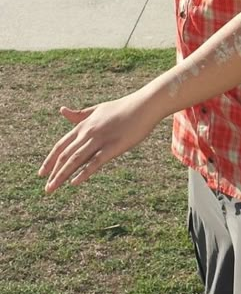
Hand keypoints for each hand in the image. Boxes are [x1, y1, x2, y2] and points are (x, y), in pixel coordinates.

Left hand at [39, 90, 162, 194]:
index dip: (50, 160)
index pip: (61, 145)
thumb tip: (61, 110)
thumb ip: (79, 114)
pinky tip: (74, 183)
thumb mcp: (98, 109)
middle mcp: (88, 132)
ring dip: (62, 176)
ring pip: (76, 160)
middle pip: (65, 155)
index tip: (42, 173)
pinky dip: (83, 173)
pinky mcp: (114, 146)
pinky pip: (95, 162)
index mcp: (84, 124)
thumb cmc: (123, 107)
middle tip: (46, 188)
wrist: (145, 105)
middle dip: (53, 173)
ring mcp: (100, 139)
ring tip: (52, 188)